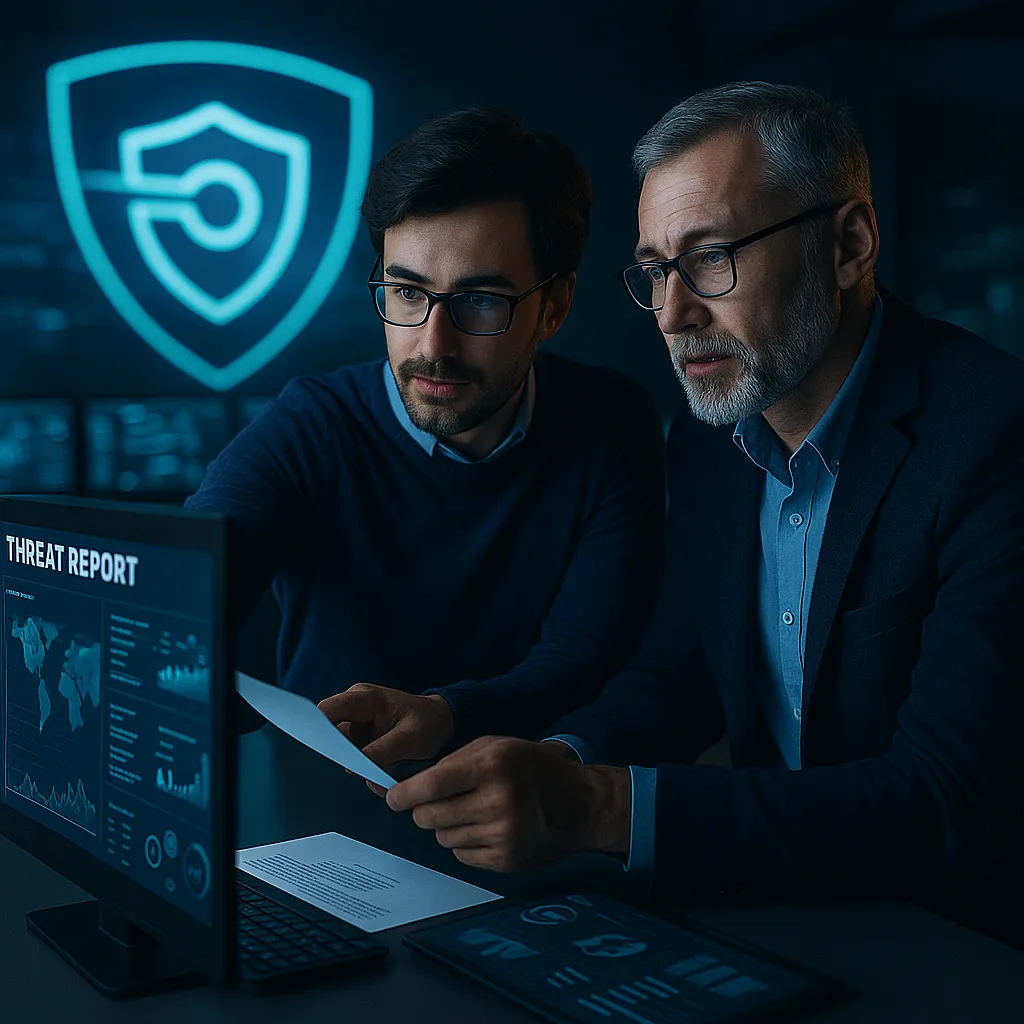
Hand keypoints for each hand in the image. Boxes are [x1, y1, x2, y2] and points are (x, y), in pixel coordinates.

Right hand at [318, 683, 454, 770]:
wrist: (440, 724)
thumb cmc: (427, 722)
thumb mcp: (410, 738)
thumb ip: (381, 752)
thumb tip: (353, 768)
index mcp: (363, 698)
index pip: (327, 710)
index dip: (314, 727)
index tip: (314, 748)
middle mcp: (353, 711)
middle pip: (330, 737)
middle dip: (346, 757)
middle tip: (367, 768)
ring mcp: (355, 728)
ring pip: (343, 755)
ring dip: (362, 768)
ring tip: (391, 766)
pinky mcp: (360, 743)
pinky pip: (354, 762)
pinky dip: (370, 771)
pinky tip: (390, 769)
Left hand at [384, 736, 630, 872]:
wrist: (577, 803)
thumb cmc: (529, 767)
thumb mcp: (494, 746)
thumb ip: (453, 763)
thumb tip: (409, 787)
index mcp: (491, 765)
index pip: (431, 786)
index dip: (404, 795)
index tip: (392, 798)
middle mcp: (496, 801)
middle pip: (429, 817)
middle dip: (425, 810)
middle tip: (438, 803)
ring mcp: (502, 834)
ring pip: (442, 838)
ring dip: (447, 826)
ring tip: (473, 812)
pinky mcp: (506, 860)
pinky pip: (461, 855)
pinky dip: (465, 843)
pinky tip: (486, 829)